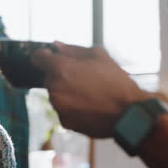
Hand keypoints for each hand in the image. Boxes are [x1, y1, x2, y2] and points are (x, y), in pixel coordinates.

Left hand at [32, 42, 151, 137]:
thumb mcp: (99, 56)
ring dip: (66, 93)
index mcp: (61, 69)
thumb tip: (56, 46)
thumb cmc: (116, 81)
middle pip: (49, 78)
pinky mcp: (64, 121)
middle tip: (83, 79)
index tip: (49, 57)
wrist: (129, 113)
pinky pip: (63, 110)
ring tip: (90, 94)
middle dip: (61, 76)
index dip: (44, 56)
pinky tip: (89, 106)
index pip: (38, 58)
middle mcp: (55, 88)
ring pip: (56, 95)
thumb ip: (73, 49)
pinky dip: (72, 108)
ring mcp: (58, 106)